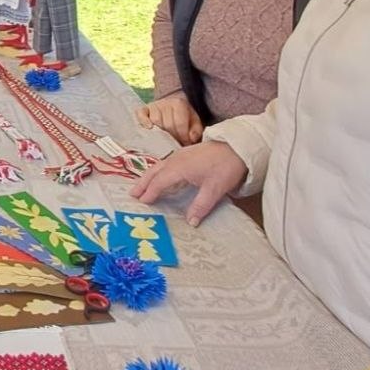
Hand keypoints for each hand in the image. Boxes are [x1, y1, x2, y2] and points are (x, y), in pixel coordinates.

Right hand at [129, 140, 246, 226]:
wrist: (237, 147)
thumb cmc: (225, 166)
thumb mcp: (215, 189)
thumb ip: (201, 206)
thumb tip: (190, 223)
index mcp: (180, 167)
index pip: (160, 181)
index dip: (150, 192)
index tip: (142, 202)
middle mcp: (176, 159)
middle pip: (154, 171)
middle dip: (143, 183)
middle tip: (132, 195)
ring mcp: (180, 154)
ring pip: (158, 166)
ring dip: (148, 176)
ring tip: (140, 187)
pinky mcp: (185, 153)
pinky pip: (165, 163)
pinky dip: (157, 171)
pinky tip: (159, 176)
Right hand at [136, 93, 202, 144]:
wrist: (174, 108)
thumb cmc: (185, 119)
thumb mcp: (195, 123)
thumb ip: (196, 131)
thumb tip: (191, 138)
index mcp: (179, 104)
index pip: (180, 123)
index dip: (183, 136)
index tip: (185, 143)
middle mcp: (165, 102)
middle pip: (167, 124)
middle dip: (172, 137)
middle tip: (175, 144)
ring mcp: (154, 106)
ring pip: (155, 122)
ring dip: (160, 134)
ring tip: (165, 141)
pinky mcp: (144, 109)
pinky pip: (141, 114)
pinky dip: (143, 121)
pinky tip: (149, 129)